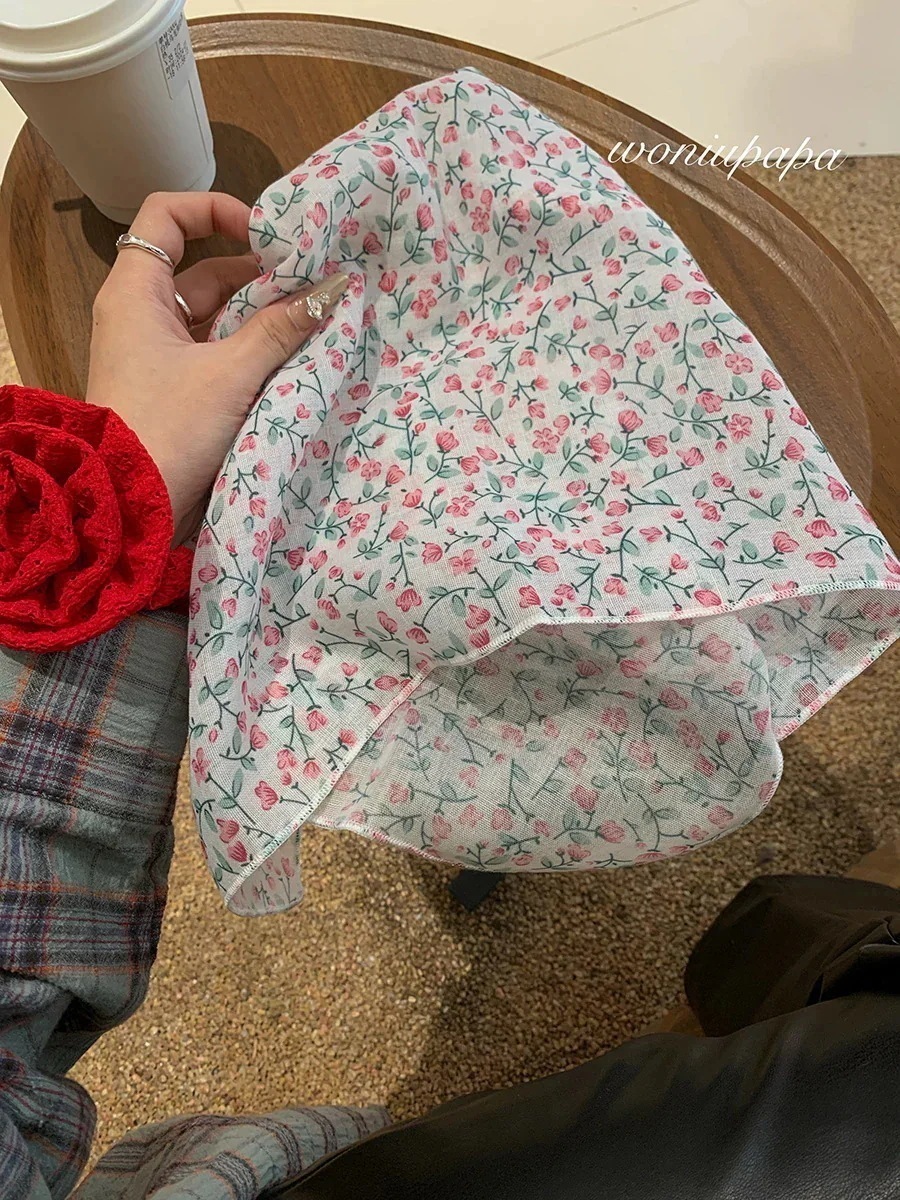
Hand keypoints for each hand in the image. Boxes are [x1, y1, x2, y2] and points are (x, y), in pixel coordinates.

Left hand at [86, 191, 347, 542]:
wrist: (131, 509)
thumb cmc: (168, 430)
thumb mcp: (231, 374)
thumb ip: (283, 328)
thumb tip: (335, 286)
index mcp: (136, 292)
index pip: (167, 216)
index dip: (216, 210)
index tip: (265, 235)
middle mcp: (141, 315)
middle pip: (202, 270)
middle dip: (258, 275)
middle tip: (311, 285)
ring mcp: (156, 354)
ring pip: (215, 317)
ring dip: (261, 317)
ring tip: (313, 320)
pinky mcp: (173, 389)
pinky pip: (216, 353)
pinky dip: (251, 351)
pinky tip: (294, 357)